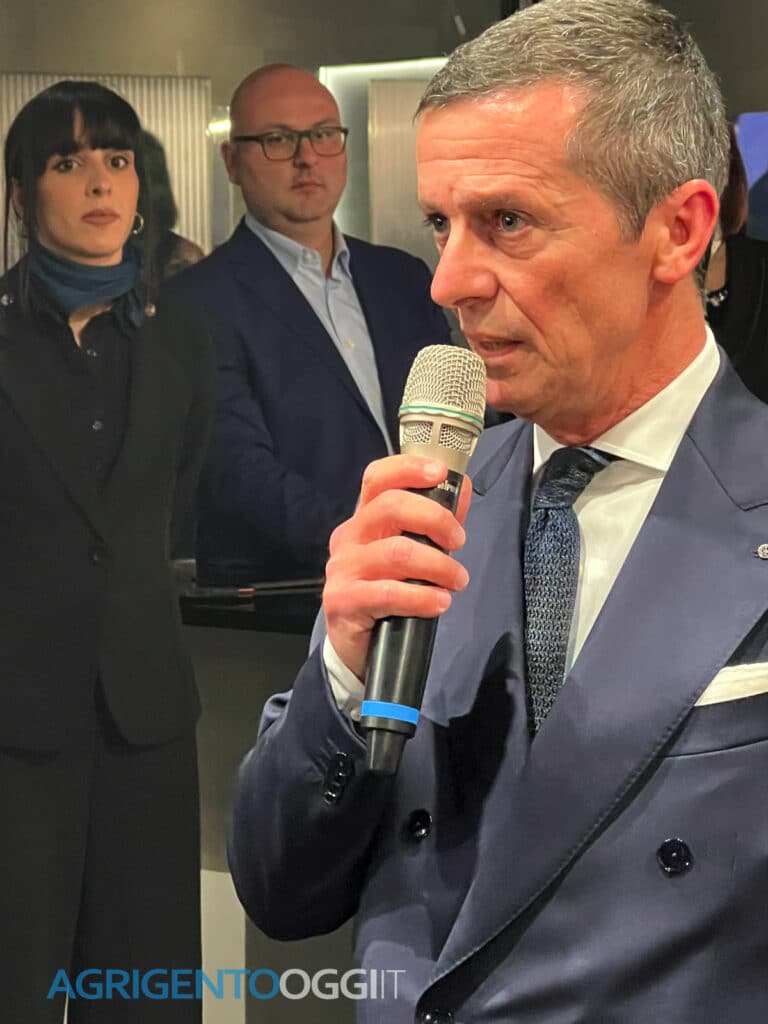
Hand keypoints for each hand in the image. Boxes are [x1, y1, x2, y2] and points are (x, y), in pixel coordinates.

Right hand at [323, 455, 471, 679]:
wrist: (357, 646)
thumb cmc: (386, 592)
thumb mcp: (411, 553)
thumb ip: (435, 521)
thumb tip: (463, 488)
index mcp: (364, 519)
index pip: (378, 478)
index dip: (408, 468)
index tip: (441, 472)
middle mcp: (349, 537)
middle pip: (390, 507)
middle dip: (436, 520)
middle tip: (459, 542)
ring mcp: (342, 568)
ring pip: (397, 552)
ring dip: (438, 565)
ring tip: (457, 581)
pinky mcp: (343, 600)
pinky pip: (388, 592)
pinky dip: (422, 597)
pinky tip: (439, 603)